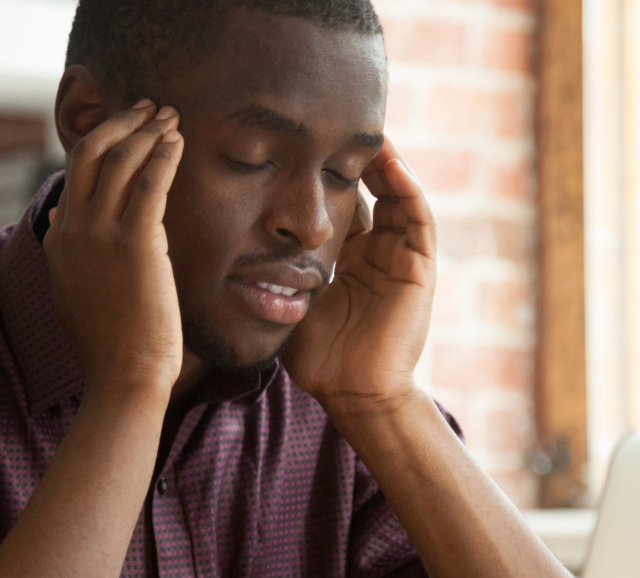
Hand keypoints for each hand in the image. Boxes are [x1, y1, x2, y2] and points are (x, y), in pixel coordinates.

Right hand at [42, 101, 184, 398]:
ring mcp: (100, 234)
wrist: (123, 376)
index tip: (127, 130)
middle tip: (149, 108)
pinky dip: (163, 154)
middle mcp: (73, 229)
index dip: (101, 144)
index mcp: (59, 241)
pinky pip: (149, 181)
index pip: (73, 175)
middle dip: (120, 123)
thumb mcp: (74, 292)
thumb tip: (61, 220)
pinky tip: (178, 142)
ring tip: (170, 117)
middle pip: (89, 153)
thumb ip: (67, 253)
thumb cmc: (111, 345)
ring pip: (120, 160)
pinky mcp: (135, 242)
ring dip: (147, 130)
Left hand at [283, 136, 435, 416]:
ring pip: (397, 193)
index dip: (324, 173)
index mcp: (347, 260)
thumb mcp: (286, 302)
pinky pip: (417, 216)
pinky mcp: (420, 266)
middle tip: (333, 122)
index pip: (340, 202)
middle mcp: (376, 253)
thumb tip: (220, 249)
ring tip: (363, 129)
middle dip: (354, 156)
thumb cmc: (317, 359)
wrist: (353, 393)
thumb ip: (267, 274)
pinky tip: (388, 161)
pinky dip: (406, 185)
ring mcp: (401, 257)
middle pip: (371, 189)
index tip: (300, 143)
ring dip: (384, 161)